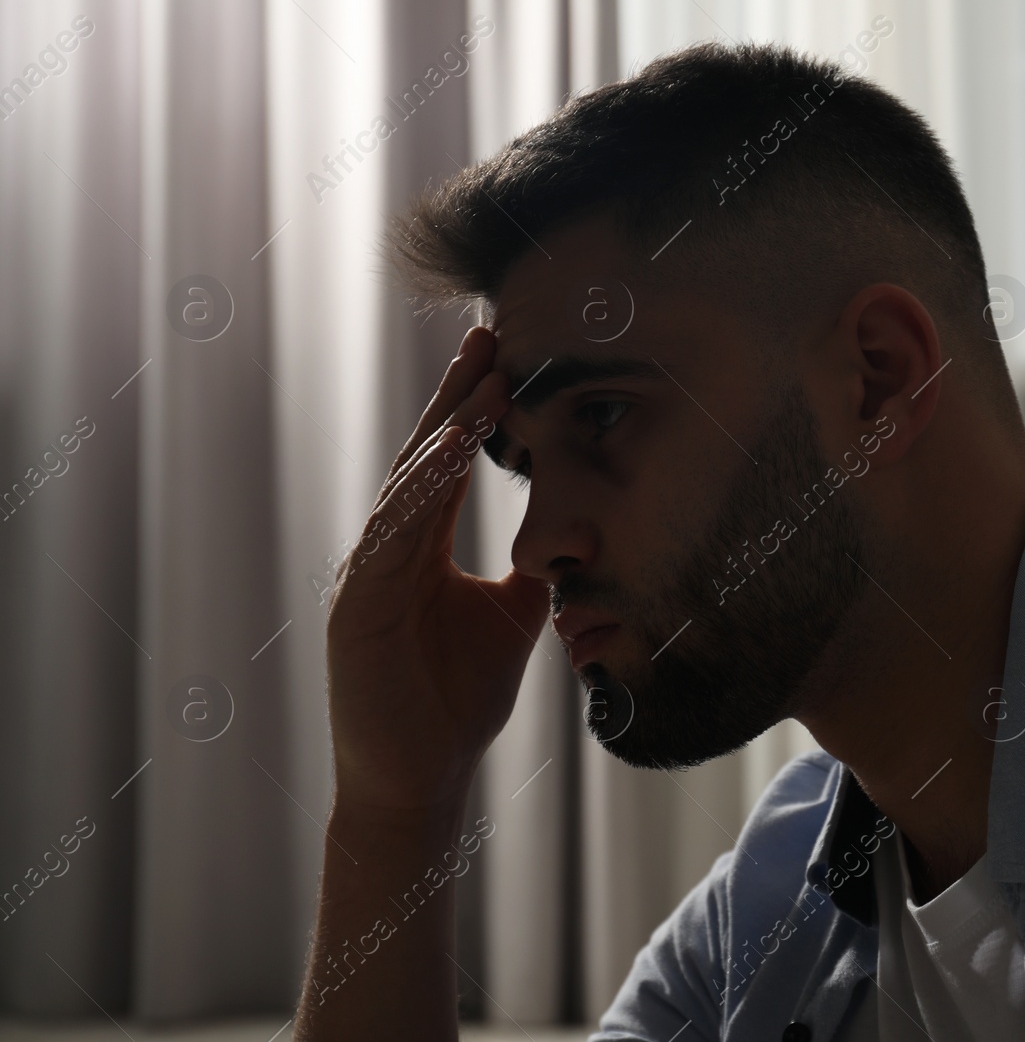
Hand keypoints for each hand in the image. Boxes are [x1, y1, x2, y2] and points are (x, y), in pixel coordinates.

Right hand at [324, 325, 545, 815]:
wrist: (421, 779)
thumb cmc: (458, 701)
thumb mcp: (513, 617)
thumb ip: (532, 570)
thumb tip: (576, 530)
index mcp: (419, 551)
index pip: (447, 465)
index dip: (473, 411)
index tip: (508, 356)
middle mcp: (387, 552)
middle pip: (424, 460)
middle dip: (458, 398)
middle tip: (492, 336)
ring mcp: (366, 577)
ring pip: (407, 489)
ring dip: (445, 434)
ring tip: (484, 382)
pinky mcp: (357, 609)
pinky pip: (391, 538)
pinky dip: (420, 493)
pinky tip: (450, 455)